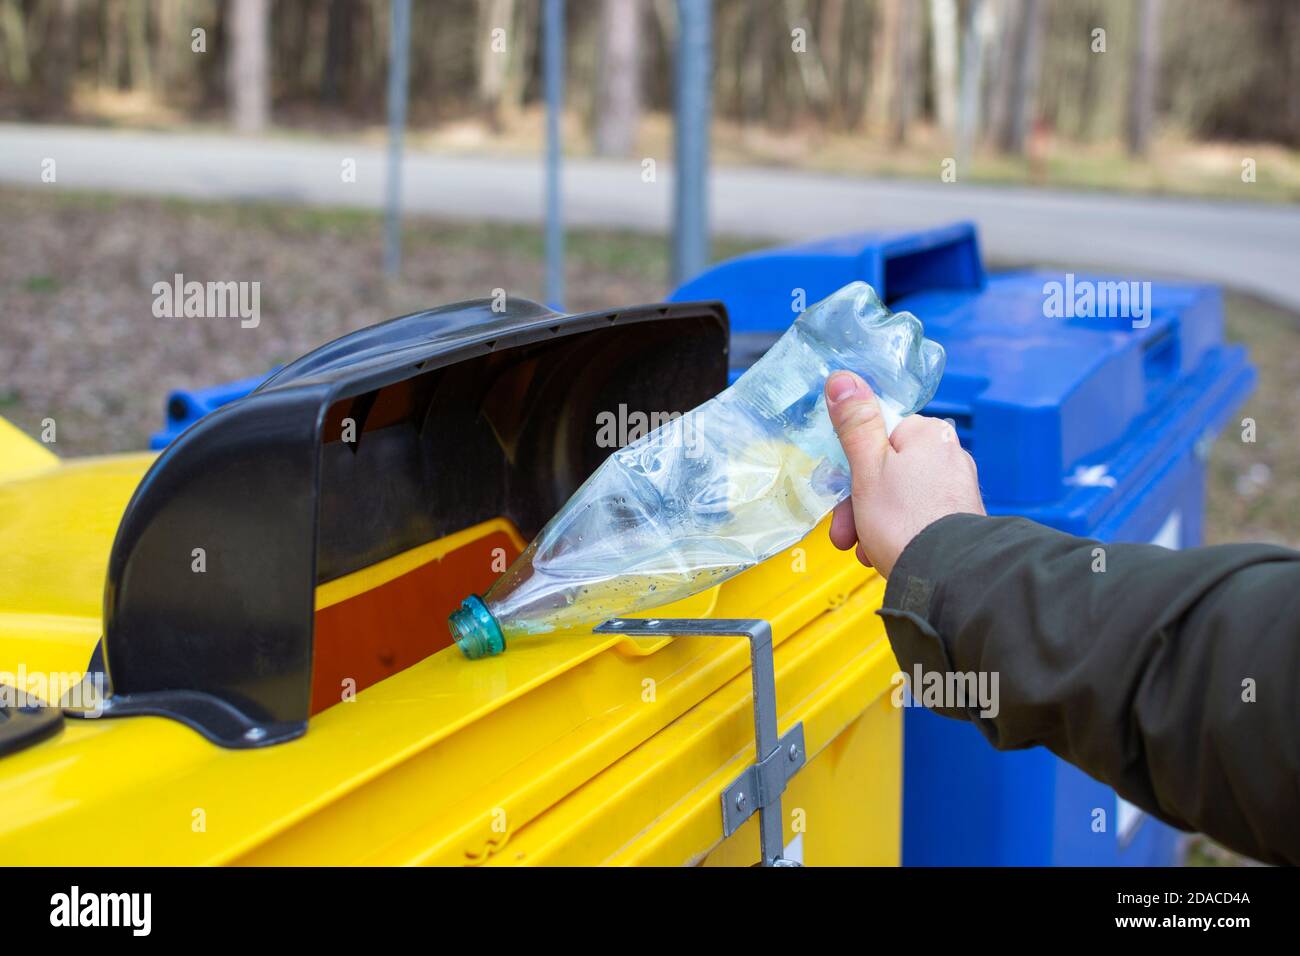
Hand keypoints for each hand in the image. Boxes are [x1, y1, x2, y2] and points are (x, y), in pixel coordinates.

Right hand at [824, 370, 984, 577]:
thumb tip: (843, 379)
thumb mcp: (867, 468)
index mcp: (928, 434)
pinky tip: (884, 554)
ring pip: (898, 496)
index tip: (837, 488)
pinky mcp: (959, 517)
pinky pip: (917, 517)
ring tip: (864, 550)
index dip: (851, 464)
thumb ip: (855, 423)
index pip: (877, 433)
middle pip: (885, 468)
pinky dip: (897, 533)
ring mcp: (956, 488)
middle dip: (857, 501)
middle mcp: (948, 455)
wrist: (948, 578)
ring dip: (872, 521)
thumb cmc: (906, 522)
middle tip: (845, 531)